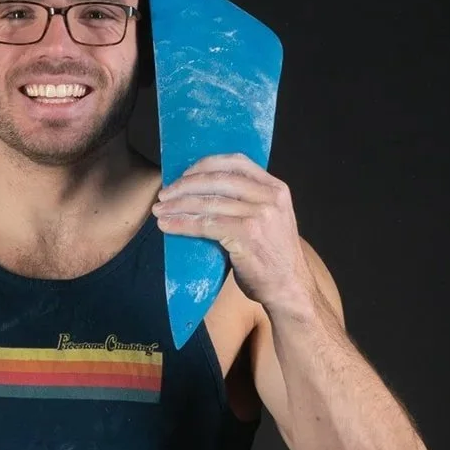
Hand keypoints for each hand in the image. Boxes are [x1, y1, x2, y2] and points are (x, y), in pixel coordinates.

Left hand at [151, 153, 316, 315]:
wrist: (289, 288)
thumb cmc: (274, 258)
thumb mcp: (271, 219)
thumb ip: (248, 203)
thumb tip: (207, 194)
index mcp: (275, 188)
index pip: (236, 162)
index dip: (205, 165)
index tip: (184, 174)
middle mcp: (269, 196)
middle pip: (218, 179)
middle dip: (185, 185)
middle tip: (164, 195)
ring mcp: (259, 215)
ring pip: (209, 202)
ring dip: (178, 205)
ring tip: (159, 210)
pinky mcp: (246, 234)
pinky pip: (206, 224)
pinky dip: (182, 224)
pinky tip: (166, 226)